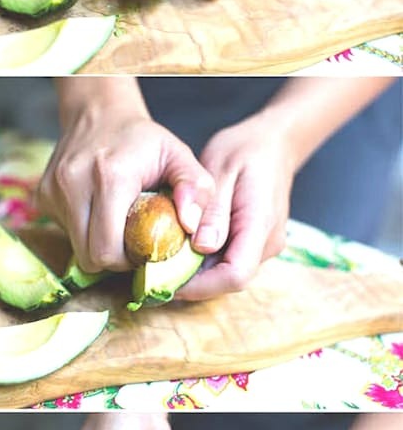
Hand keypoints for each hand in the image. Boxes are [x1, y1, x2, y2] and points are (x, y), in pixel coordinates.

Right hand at [38, 103, 214, 271]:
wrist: (99, 113)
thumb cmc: (143, 140)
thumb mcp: (179, 156)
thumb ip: (196, 189)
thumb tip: (193, 227)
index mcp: (110, 177)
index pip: (109, 250)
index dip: (129, 261)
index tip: (145, 249)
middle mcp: (73, 184)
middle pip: (89, 256)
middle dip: (113, 260)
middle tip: (132, 244)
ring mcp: (52, 190)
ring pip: (75, 247)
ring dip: (97, 245)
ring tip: (116, 224)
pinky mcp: (42, 196)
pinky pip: (64, 232)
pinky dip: (83, 231)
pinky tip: (98, 211)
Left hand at [182, 108, 294, 300]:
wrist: (274, 143)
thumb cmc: (245, 150)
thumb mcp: (221, 170)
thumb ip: (214, 211)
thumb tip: (202, 248)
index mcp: (260, 224)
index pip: (235, 274)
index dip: (200, 285)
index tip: (164, 277)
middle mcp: (268, 243)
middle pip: (229, 279)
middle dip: (193, 280)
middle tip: (155, 267)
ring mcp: (265, 245)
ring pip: (228, 272)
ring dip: (197, 270)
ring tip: (165, 255)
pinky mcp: (257, 244)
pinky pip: (230, 259)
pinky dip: (206, 259)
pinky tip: (183, 244)